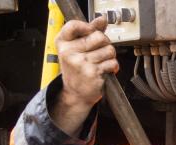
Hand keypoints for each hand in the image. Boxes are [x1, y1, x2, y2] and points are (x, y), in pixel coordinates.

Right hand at [52, 16, 117, 135]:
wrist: (76, 93)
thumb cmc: (78, 68)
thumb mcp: (77, 48)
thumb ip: (90, 32)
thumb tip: (102, 19)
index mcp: (62, 43)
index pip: (74, 25)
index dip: (88, 26)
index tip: (91, 33)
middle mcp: (69, 52)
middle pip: (99, 36)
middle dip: (105, 43)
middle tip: (100, 52)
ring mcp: (80, 63)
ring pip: (109, 50)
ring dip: (110, 56)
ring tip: (101, 63)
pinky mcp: (92, 73)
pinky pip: (113, 63)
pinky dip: (113, 67)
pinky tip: (104, 71)